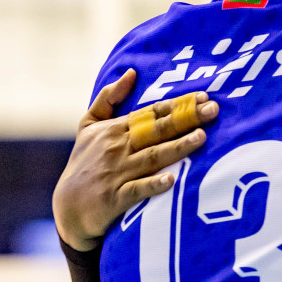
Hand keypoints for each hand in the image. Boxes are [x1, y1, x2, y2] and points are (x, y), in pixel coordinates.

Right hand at [53, 70, 218, 251]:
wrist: (68, 208)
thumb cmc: (84, 163)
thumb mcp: (88, 125)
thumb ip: (108, 97)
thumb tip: (130, 72)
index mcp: (115, 129)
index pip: (151, 113)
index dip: (177, 104)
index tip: (203, 96)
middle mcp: (117, 148)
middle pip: (157, 130)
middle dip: (186, 119)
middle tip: (213, 110)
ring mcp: (117, 173)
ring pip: (152, 157)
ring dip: (177, 147)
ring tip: (202, 137)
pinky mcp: (115, 199)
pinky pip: (137, 190)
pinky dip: (153, 185)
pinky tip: (172, 180)